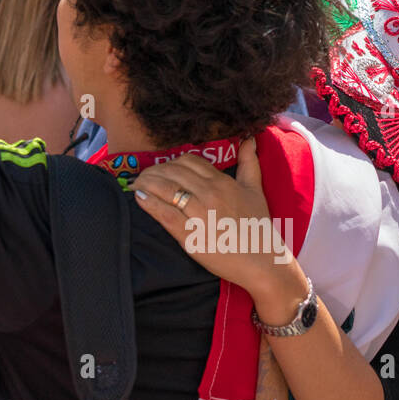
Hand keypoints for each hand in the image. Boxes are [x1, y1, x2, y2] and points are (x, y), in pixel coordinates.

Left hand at [130, 139, 301, 305]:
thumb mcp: (256, 190)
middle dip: (153, 171)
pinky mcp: (190, 234)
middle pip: (172, 172)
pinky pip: (164, 213)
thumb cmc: (258, 227)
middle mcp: (209, 193)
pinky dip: (148, 203)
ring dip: (146, 183)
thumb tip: (250, 140)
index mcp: (222, 182)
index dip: (170, 163)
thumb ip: (250, 163)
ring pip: (165, 188)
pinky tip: (139, 198)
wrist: (262, 260)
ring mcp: (198, 213)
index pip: (188, 162)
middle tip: (143, 176)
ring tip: (136, 185)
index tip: (161, 169)